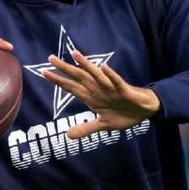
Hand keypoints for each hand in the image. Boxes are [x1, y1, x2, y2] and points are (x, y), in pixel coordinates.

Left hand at [40, 50, 160, 138]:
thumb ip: (86, 128)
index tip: (44, 73)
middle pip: (79, 77)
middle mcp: (98, 90)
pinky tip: (104, 67)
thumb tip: (68, 135)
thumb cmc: (124, 113)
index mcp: (92, 97)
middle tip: (50, 58)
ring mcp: (111, 89)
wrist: (144, 111)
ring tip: (74, 54)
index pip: (71, 88)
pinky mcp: (124, 90)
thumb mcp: (103, 125)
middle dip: (65, 69)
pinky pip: (116, 81)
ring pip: (96, 75)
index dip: (58, 81)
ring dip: (86, 64)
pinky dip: (110, 75)